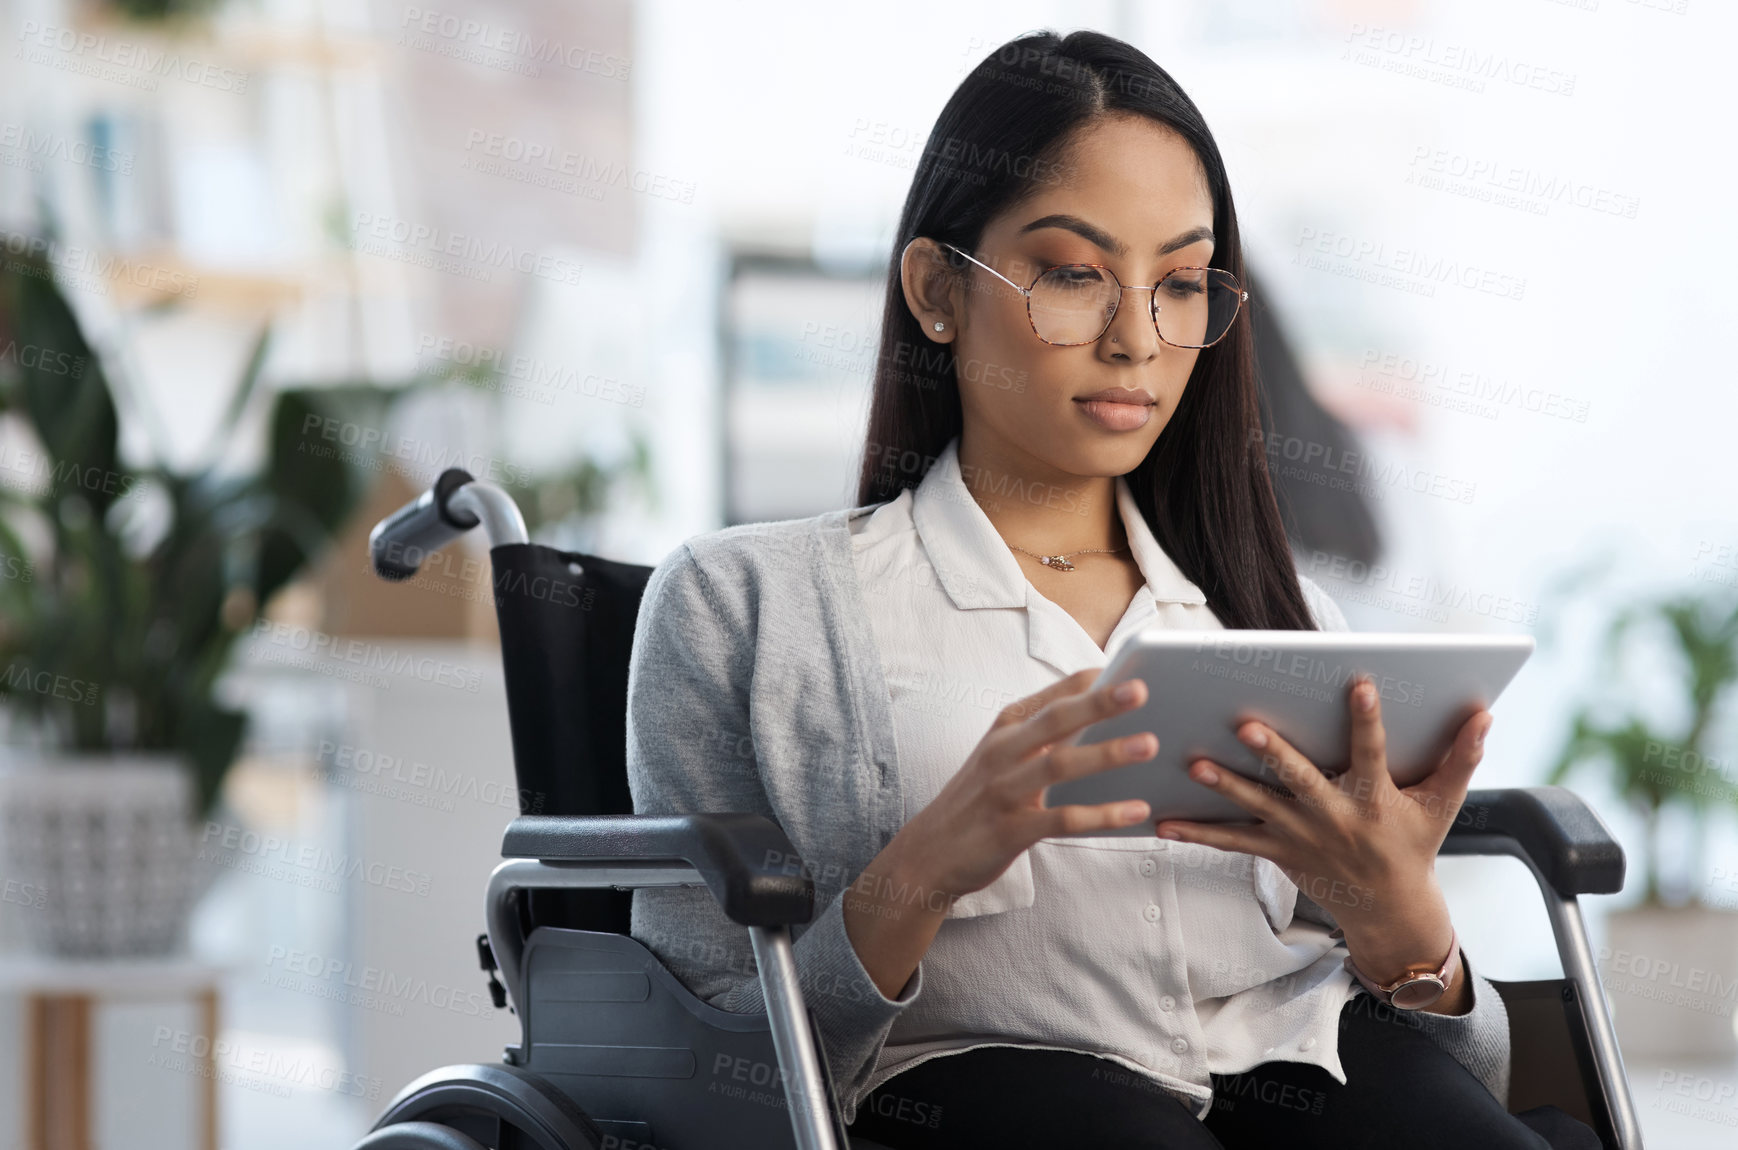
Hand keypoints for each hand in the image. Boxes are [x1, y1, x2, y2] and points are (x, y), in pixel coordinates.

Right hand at [890, 667, 1159, 903]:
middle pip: (1055, 720)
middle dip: (1099, 703)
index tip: (1127, 665)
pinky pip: (1062, 819)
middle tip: (1141, 689)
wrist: (927, 854)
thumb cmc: (976, 801)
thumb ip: (1041, 736)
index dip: (1088, 681)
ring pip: (1060, 765)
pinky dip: (1102, 815)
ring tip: (1148, 744)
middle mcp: (1002, 754)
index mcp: (1004, 730)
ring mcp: (1004, 792)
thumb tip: (1096, 713)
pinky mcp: (1011, 830)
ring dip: (1106, 753)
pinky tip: (1136, 811)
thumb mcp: (999, 758)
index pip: (1051, 697)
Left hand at [1154, 674, 1491, 980]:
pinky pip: (1231, 841)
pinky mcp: (1277, 852)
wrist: (1389, 911)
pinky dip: (1196, 831)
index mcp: (1375, 800)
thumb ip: (1461, 758)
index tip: (1358, 683)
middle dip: (1273, 753)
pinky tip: (1161, 820)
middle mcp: (1334, 817)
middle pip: (1300, 780)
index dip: (1368, 720)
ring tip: (1192, 763)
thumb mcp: (1442, 806)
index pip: (1372, 752)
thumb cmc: (1414, 845)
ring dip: (1223, 786)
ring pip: (1256, 808)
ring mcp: (1301, 836)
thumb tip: (1485, 714)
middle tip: (1244, 725)